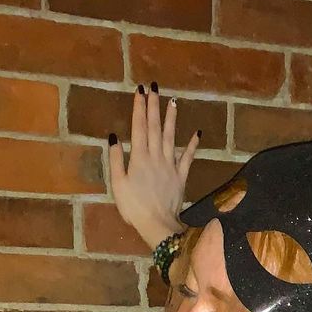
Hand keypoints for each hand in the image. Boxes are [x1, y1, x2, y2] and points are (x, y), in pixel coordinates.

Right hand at [108, 85, 200, 249]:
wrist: (158, 224)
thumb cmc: (133, 207)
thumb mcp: (118, 184)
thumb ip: (115, 159)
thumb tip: (114, 137)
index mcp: (139, 157)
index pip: (138, 126)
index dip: (139, 107)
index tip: (140, 91)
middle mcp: (155, 156)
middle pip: (154, 127)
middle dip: (153, 106)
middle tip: (153, 87)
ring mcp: (170, 165)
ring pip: (171, 137)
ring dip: (171, 118)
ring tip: (173, 101)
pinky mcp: (181, 176)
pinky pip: (187, 158)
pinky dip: (192, 145)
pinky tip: (197, 133)